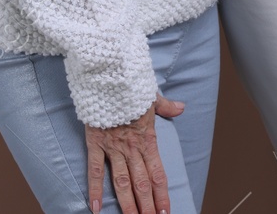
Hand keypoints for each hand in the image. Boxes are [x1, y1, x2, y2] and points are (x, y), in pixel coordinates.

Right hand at [84, 96, 184, 213]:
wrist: (109, 76)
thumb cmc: (130, 86)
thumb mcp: (151, 95)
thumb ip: (166, 106)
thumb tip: (181, 108)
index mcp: (147, 139)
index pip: (157, 173)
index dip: (162, 194)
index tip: (165, 211)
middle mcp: (132, 147)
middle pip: (141, 183)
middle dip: (147, 206)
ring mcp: (113, 147)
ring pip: (121, 182)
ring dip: (127, 204)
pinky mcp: (96, 143)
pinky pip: (95, 170)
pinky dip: (95, 190)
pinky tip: (96, 208)